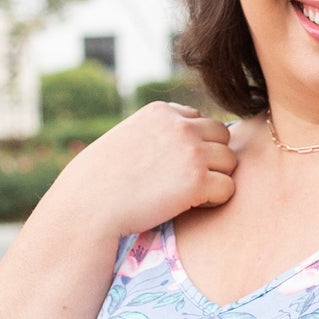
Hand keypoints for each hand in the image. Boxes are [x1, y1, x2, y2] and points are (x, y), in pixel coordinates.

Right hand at [55, 101, 236, 237]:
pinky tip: (191, 207)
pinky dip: (214, 201)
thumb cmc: (101, 181)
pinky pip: (228, 188)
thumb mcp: (128, 140)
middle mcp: (179, 125)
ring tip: (188, 195)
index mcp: (161, 111)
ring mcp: (191, 151)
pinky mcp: (197, 181)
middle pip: (222, 136)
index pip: (199, 120)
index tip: (172, 166)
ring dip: (215, 179)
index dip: (193, 146)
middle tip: (188, 182)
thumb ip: (158, 134)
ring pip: (230, 161)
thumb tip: (186, 145)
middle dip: (212, 159)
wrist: (88, 206)